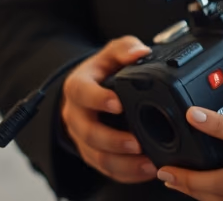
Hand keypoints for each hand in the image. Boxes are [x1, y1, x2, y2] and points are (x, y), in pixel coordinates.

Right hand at [60, 36, 155, 183]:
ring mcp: (82, 138)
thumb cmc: (102, 71)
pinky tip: (145, 171)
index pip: (82, 93)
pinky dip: (127, 173)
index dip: (99, 99)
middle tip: (137, 143)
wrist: (89, 90)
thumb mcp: (111, 54)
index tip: (119, 104)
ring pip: (97, 156)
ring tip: (147, 163)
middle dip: (113, 140)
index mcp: (77, 87)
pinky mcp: (93, 154)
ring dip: (123, 163)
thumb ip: (125, 49)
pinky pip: (107, 169)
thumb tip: (141, 51)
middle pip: (88, 133)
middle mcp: (75, 115)